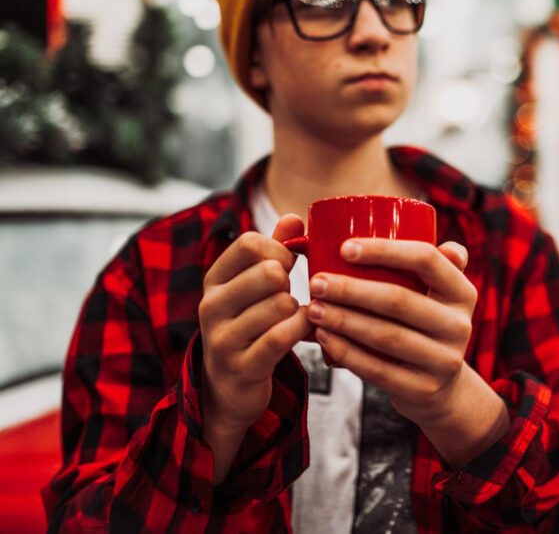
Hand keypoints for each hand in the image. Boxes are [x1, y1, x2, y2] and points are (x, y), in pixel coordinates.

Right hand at [198, 215, 309, 434]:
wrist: (230, 387)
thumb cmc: (250, 325)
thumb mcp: (254, 286)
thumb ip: (274, 250)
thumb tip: (295, 217)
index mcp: (215, 279)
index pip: (250, 243)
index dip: (281, 249)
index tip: (288, 265)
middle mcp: (212, 306)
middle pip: (269, 272)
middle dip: (291, 283)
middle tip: (288, 297)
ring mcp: (224, 338)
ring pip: (280, 304)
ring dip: (298, 310)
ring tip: (292, 317)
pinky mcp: (242, 366)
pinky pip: (283, 335)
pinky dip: (302, 329)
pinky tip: (303, 330)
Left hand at [307, 239, 477, 425]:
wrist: (440, 387)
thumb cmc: (422, 324)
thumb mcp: (434, 292)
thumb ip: (422, 259)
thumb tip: (384, 213)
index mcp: (462, 290)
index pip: (426, 259)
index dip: (385, 250)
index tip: (345, 247)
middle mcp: (461, 324)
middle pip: (399, 299)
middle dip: (351, 289)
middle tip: (315, 281)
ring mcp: (446, 360)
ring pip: (386, 336)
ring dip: (343, 321)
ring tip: (312, 308)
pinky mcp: (425, 389)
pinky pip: (379, 370)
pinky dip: (346, 353)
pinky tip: (323, 339)